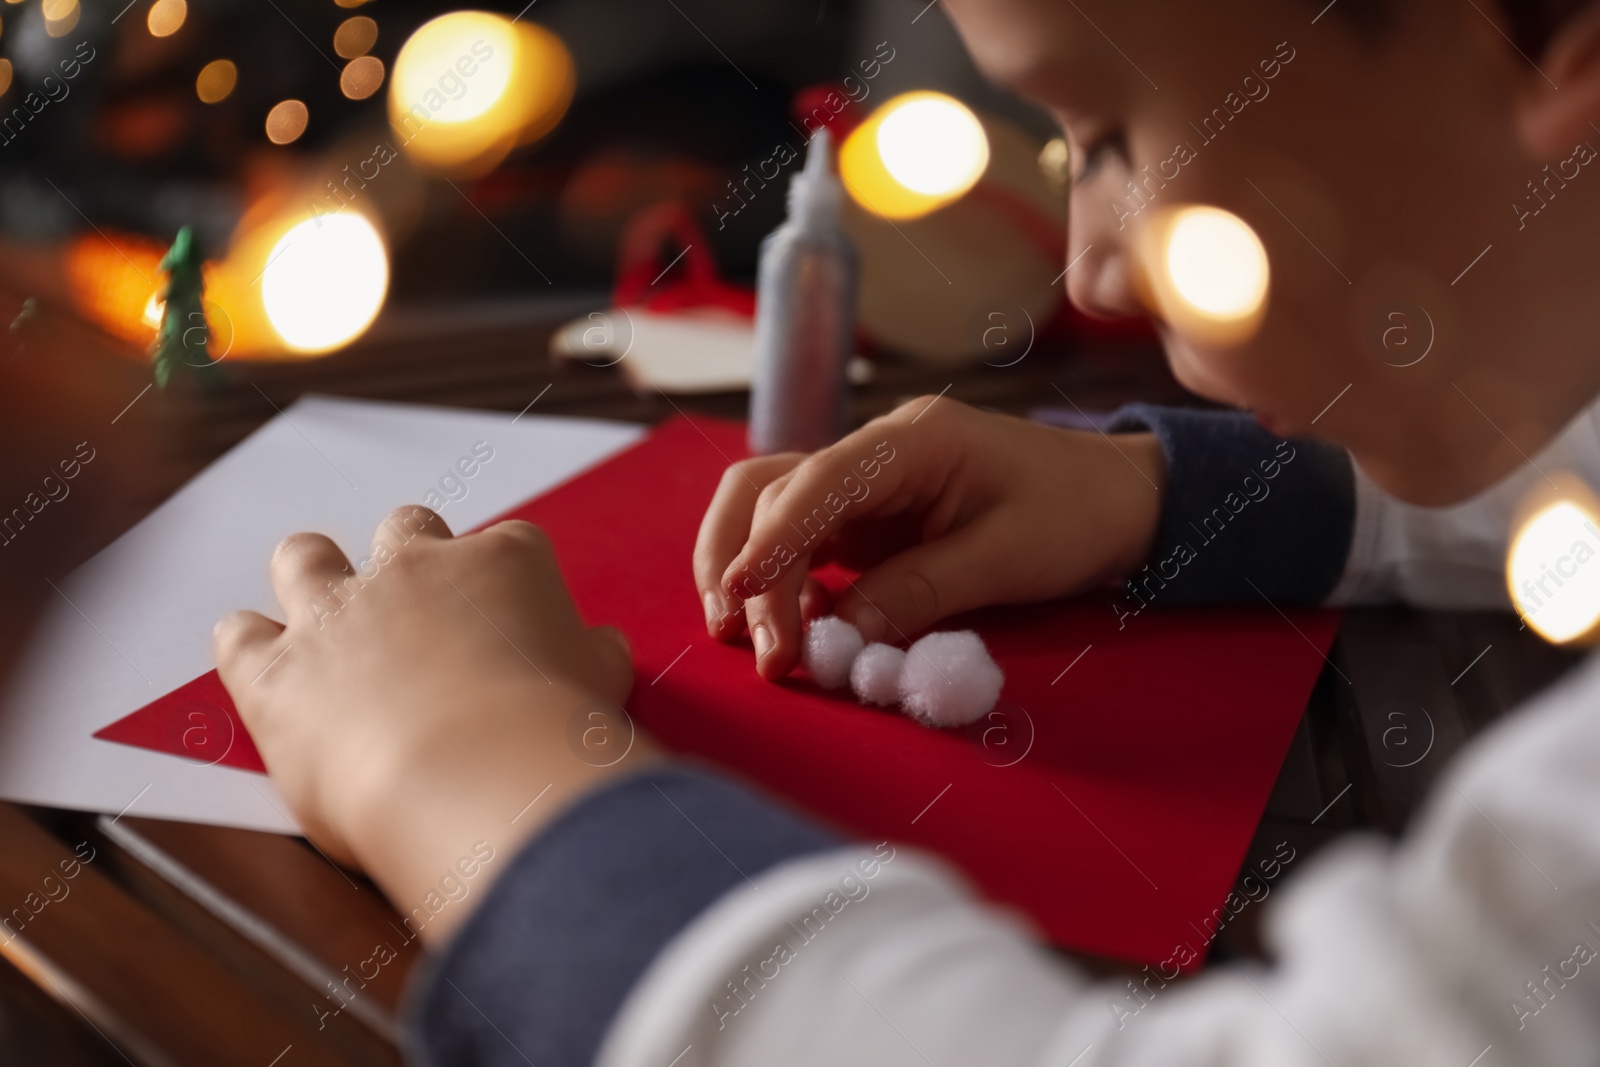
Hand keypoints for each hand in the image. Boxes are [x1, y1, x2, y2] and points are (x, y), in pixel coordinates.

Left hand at [214, 506, 653, 944]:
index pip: (509, 545)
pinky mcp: (277, 670)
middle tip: (421, 612)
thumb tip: (601, 649)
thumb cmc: (551, 732)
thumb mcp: (601, 685)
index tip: (509, 620)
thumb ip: (595, 655)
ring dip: (312, 577)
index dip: (506, 581)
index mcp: (504, 562)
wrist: (478, 777)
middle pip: (406, 530)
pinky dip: (247, 646)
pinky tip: (262, 664)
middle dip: (409, 560)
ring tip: (325, 615)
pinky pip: (238, 636)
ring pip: (306, 557)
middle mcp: (416, 568)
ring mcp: (339, 613)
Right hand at [694, 396, 1164, 679]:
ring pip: (774, 512)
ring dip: (750, 572)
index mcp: (914, 441)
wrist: (1120, 499)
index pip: (818, 481)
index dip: (771, 539)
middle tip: (762, 651)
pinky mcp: (869, 521)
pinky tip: (790, 630)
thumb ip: (921, 593)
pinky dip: (783, 584)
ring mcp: (867, 486)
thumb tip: (841, 637)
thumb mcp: (1007, 559)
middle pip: (774, 492)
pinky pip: (805, 543)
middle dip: (751, 568)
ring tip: (747, 641)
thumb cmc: (1077, 514)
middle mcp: (875, 453)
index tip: (740, 595)